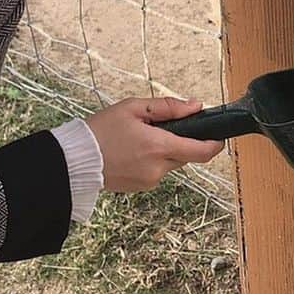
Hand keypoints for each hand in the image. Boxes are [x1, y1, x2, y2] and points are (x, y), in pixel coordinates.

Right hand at [85, 96, 222, 192]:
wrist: (74, 160)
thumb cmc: (100, 130)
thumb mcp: (132, 108)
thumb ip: (168, 107)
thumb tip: (195, 106)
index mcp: (158, 146)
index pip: (202, 151)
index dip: (215, 144)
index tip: (220, 136)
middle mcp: (158, 168)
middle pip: (186, 155)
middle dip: (180, 141)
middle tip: (158, 128)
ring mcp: (150, 180)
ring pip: (171, 163)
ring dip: (164, 151)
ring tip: (138, 139)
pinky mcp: (141, 187)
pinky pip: (157, 171)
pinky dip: (152, 161)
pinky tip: (132, 152)